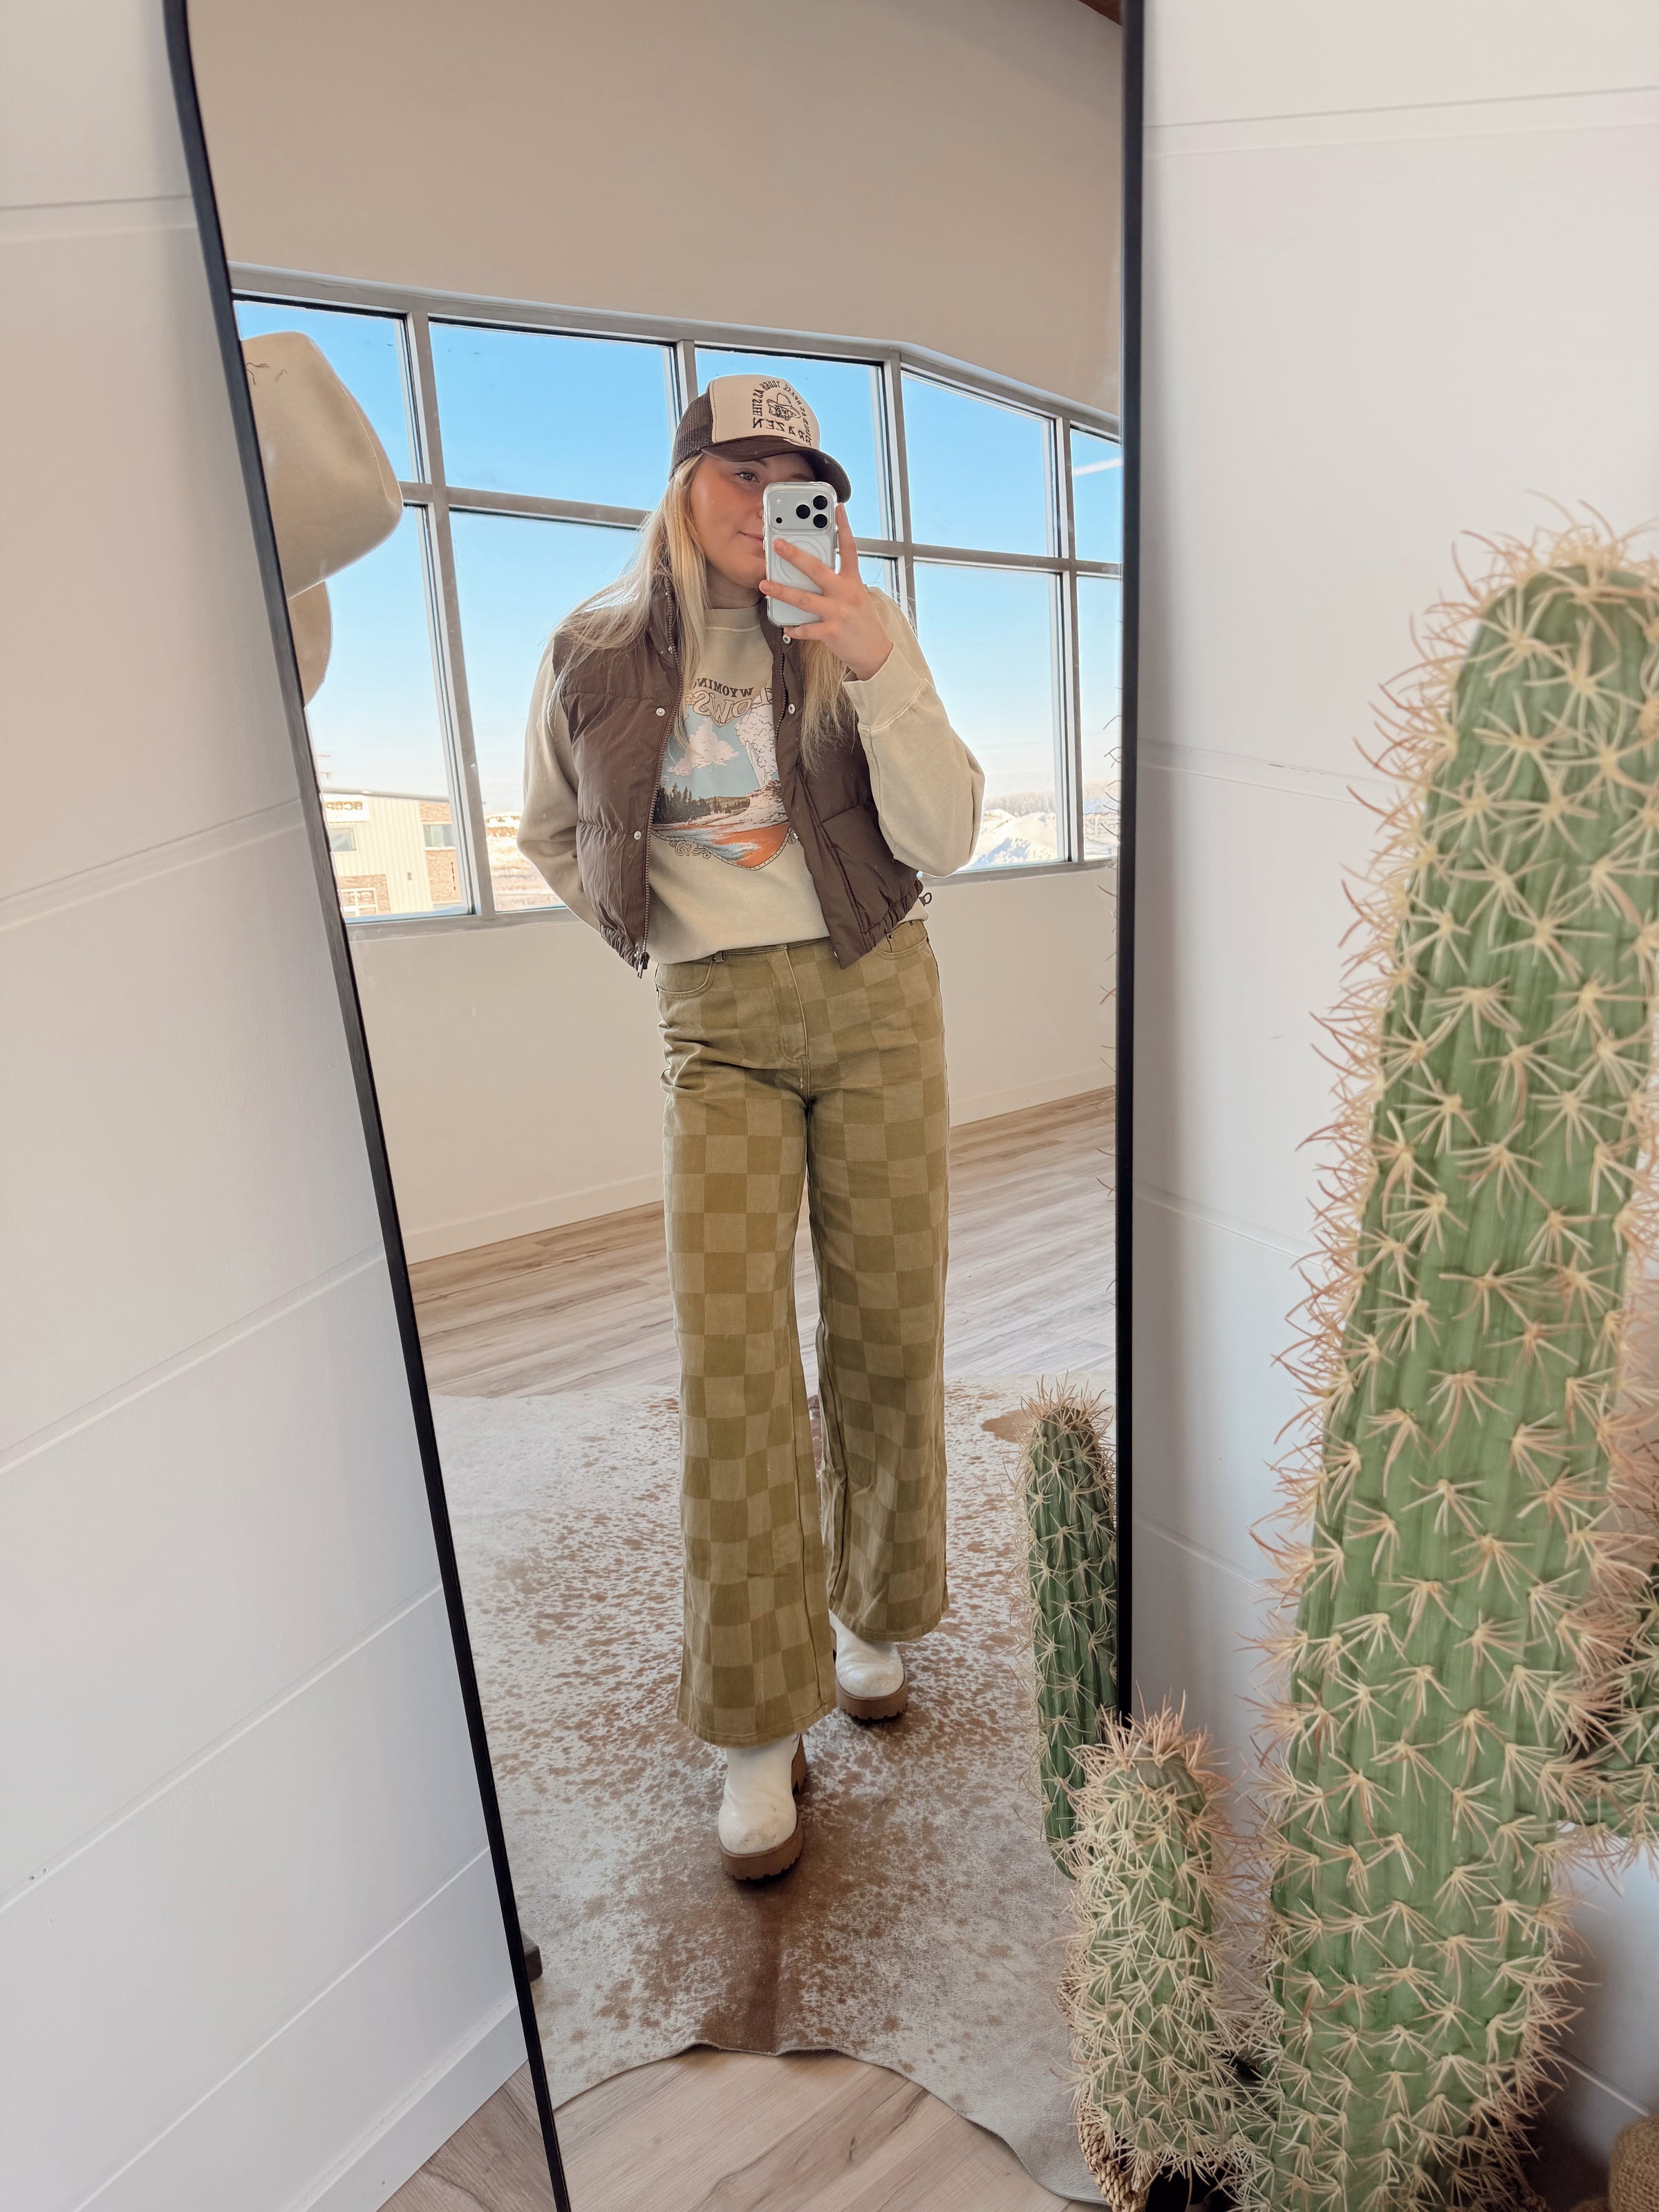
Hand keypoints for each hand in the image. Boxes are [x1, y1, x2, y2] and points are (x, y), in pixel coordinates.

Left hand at [759, 505, 892, 679]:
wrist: (876, 652)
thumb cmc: (863, 623)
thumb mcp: (858, 596)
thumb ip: (840, 582)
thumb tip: (816, 571)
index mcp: (853, 582)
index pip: (849, 549)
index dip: (844, 527)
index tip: (838, 509)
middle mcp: (845, 593)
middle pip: (817, 569)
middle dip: (795, 556)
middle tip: (778, 545)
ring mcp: (838, 613)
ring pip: (804, 599)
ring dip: (782, 591)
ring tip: (765, 584)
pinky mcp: (832, 632)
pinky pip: (807, 628)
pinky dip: (795, 628)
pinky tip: (785, 625)